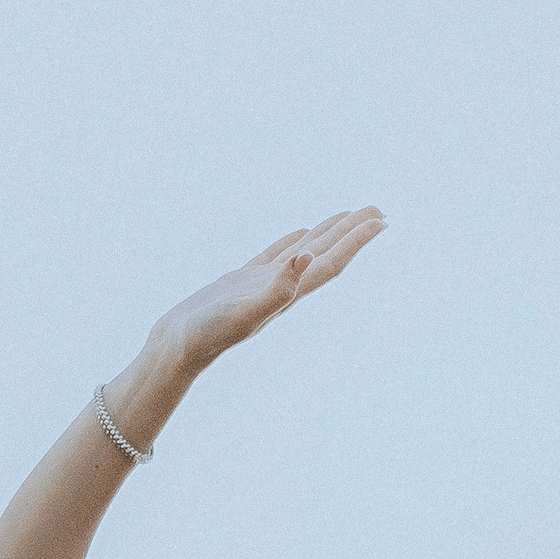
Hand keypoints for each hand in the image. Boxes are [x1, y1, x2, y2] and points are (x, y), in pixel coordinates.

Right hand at [148, 210, 386, 374]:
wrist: (177, 349)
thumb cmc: (208, 334)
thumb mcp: (246, 309)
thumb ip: (278, 287)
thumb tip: (308, 256)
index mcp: (288, 294)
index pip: (330, 262)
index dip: (357, 241)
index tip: (382, 221)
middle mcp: (281, 289)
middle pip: (325, 254)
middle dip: (351, 232)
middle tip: (378, 210)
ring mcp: (261, 284)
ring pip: (302, 252)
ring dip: (327, 234)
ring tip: (348, 216)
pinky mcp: (241, 281)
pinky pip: (274, 256)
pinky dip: (290, 242)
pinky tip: (300, 235)